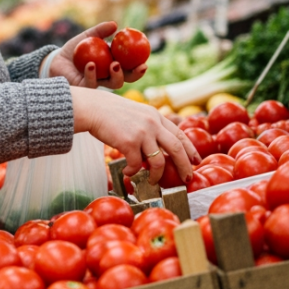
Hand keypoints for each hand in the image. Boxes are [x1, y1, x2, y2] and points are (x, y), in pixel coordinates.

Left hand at [42, 21, 146, 88]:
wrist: (57, 59)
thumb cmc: (75, 48)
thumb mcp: (88, 36)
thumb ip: (100, 31)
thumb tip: (115, 24)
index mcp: (112, 66)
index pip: (130, 69)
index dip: (139, 68)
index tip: (145, 61)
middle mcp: (107, 78)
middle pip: (125, 80)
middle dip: (134, 75)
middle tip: (139, 67)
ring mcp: (96, 84)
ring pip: (111, 85)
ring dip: (116, 75)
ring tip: (114, 64)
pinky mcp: (83, 89)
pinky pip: (90, 83)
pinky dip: (91, 73)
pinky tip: (90, 64)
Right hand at [71, 87, 199, 181]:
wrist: (92, 108)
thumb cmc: (110, 112)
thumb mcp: (136, 112)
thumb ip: (149, 125)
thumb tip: (157, 147)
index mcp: (156, 116)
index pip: (180, 135)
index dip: (190, 150)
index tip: (196, 161)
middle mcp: (153, 124)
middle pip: (177, 149)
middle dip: (184, 166)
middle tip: (187, 178)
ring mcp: (142, 133)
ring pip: (159, 161)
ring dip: (157, 175)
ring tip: (152, 181)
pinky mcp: (129, 142)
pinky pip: (137, 164)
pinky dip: (133, 172)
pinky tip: (127, 172)